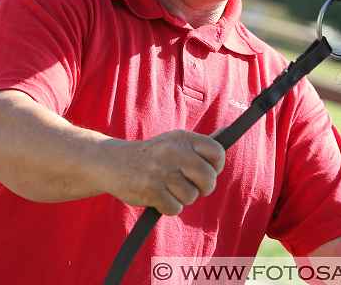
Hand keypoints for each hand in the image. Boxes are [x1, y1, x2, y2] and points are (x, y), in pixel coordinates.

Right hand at [100, 130, 225, 214]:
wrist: (113, 162)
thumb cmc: (151, 156)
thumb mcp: (173, 141)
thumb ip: (198, 144)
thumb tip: (227, 132)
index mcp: (182, 138)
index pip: (216, 152)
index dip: (216, 167)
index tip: (208, 172)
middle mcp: (173, 152)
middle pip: (208, 179)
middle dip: (203, 188)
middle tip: (191, 187)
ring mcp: (162, 170)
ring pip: (191, 196)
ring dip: (182, 198)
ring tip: (168, 189)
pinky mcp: (151, 189)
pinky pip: (175, 208)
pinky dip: (168, 207)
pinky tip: (158, 197)